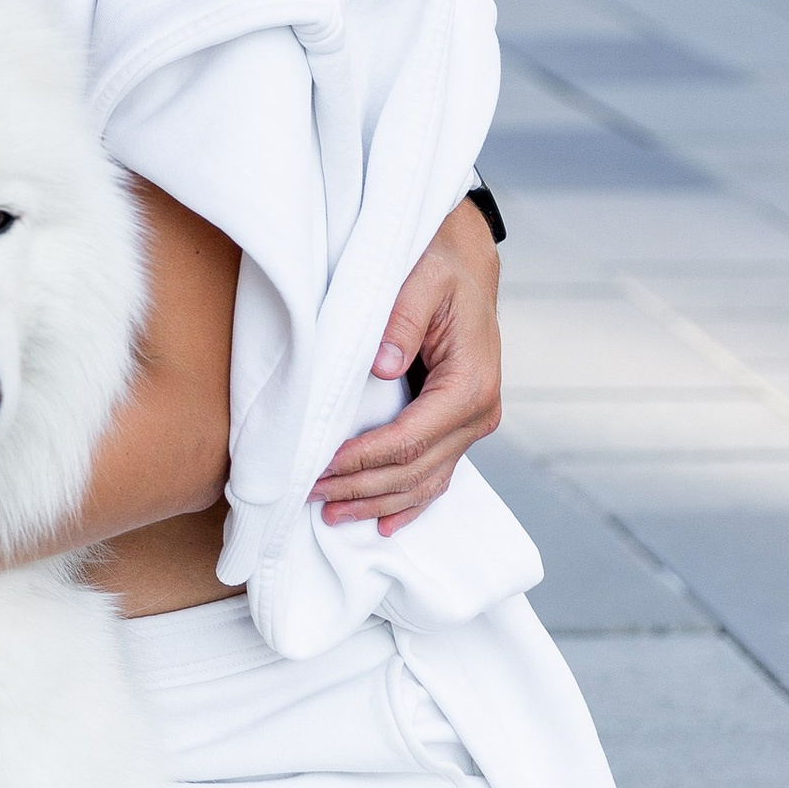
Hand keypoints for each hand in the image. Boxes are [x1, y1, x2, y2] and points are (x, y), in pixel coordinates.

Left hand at [311, 195, 502, 536]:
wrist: (465, 262)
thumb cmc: (439, 265)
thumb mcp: (422, 278)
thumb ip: (403, 319)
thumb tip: (381, 366)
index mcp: (471, 383)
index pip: (410, 439)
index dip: (364, 459)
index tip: (321, 468)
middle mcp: (479, 412)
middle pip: (414, 469)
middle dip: (360, 488)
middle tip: (309, 495)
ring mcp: (472, 425)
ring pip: (424, 481)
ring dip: (377, 502)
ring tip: (331, 515)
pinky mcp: (459, 427)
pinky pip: (436, 476)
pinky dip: (409, 503)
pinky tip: (384, 525)